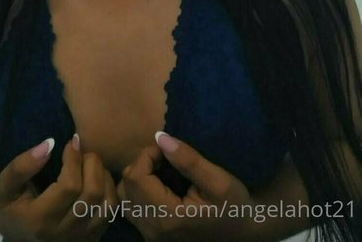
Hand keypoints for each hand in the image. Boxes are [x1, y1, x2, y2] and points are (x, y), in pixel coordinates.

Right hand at [0, 136, 118, 241]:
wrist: (22, 240)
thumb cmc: (14, 209)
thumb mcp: (5, 189)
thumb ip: (21, 167)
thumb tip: (49, 144)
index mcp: (40, 221)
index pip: (69, 186)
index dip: (74, 158)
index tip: (70, 143)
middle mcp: (64, 233)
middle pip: (92, 192)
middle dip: (91, 163)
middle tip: (82, 151)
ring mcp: (82, 237)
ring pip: (107, 201)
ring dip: (103, 174)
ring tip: (89, 164)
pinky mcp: (94, 237)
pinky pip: (113, 209)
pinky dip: (110, 188)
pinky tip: (97, 178)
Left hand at [117, 132, 255, 241]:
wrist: (245, 234)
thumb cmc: (235, 207)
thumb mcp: (219, 181)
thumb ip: (189, 160)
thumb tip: (160, 138)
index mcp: (167, 218)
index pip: (136, 176)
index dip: (148, 154)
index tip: (169, 149)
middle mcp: (153, 230)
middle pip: (127, 185)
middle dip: (143, 163)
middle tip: (167, 158)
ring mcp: (151, 235)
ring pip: (125, 196)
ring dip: (139, 176)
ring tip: (163, 169)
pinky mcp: (152, 235)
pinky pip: (131, 207)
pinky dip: (139, 190)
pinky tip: (160, 184)